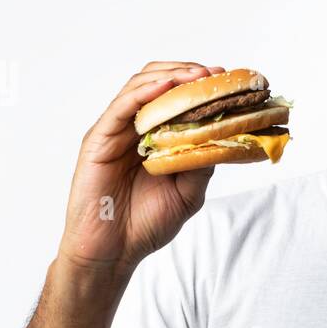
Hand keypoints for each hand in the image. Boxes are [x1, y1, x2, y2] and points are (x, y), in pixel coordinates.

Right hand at [56, 61, 225, 276]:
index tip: (228, 82)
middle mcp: (133, 129)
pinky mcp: (98, 140)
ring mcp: (114, 132)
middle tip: (215, 75)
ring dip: (170, 76)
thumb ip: (202, 162)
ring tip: (197, 75)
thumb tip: (226, 134)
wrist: (113, 253)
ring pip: (139, 88)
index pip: (175, 99)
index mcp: (154, 138)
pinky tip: (166, 86)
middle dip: (187, 74)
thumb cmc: (145, 225)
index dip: (200, 87)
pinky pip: (121, 107)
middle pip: (157, 84)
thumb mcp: (188, 192)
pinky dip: (144, 92)